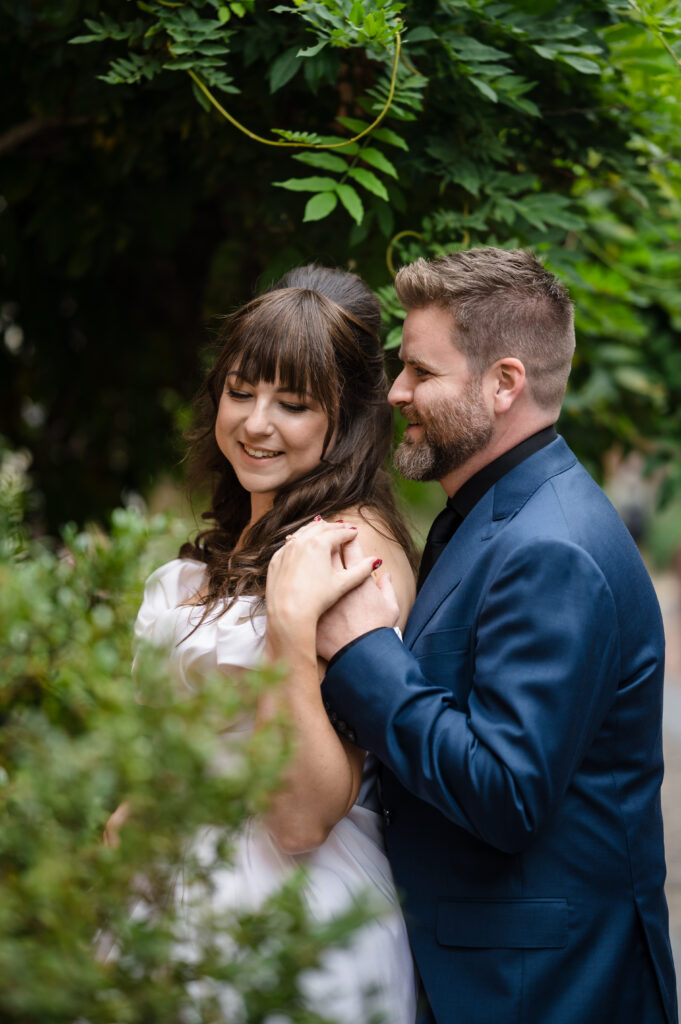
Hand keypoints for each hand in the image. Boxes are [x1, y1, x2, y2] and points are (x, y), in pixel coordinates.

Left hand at [265, 519, 380, 653]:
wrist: (289, 613)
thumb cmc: (317, 600)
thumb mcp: (343, 584)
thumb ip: (361, 570)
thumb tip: (375, 561)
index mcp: (319, 544)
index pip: (339, 533)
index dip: (349, 532)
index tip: (355, 532)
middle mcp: (301, 542)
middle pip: (321, 528)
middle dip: (334, 527)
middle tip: (343, 527)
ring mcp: (286, 550)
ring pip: (302, 532)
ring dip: (316, 529)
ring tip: (325, 529)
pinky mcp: (276, 560)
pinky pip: (289, 544)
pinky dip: (299, 540)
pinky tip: (304, 544)